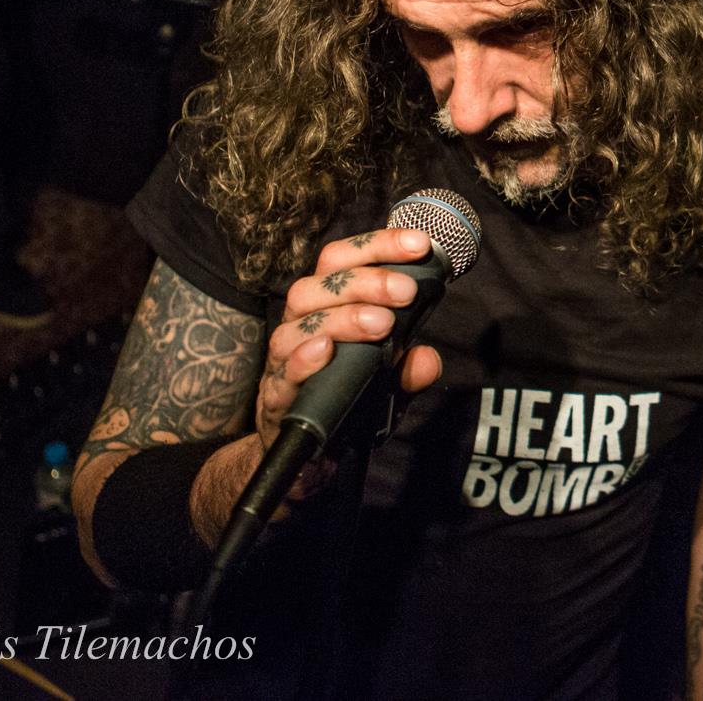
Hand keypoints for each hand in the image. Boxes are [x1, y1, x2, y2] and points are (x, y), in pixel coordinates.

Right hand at [253, 227, 444, 475]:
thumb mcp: (389, 385)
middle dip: (367, 280)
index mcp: (327, 307)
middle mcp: (302, 324)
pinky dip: (304, 358)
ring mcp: (284, 359)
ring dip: (343, 316)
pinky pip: (283, 372)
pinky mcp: (276, 397)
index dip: (379, 245)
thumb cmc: (348, 403)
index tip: (420, 244)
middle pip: (320, 283)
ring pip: (300, 321)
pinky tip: (326, 350)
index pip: (344, 260)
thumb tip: (427, 359)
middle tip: (407, 290)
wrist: (309, 458)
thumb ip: (408, 370)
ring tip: (381, 323)